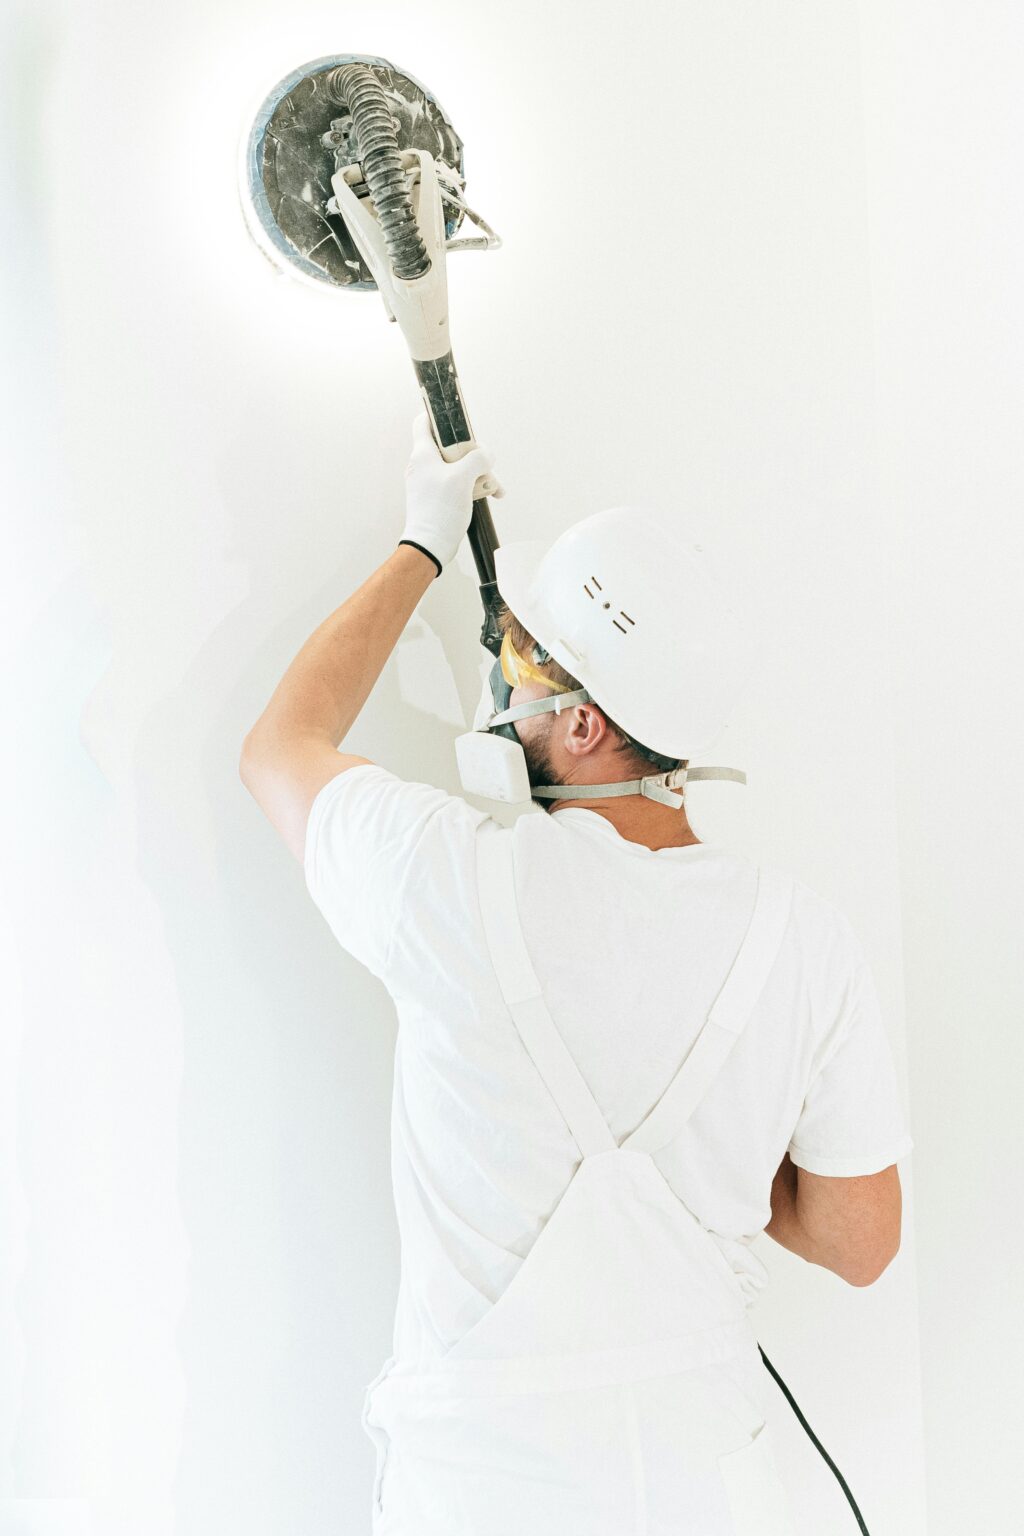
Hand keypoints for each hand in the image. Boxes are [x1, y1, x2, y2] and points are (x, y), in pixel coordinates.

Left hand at [399, 408, 503, 574]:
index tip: (454, 416)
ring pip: (459, 467)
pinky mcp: (438, 496)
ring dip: (479, 473)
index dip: (438, 415)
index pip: (423, 422)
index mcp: (423, 454)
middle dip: (474, 454)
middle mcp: (424, 465)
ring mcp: (431, 481)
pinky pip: (458, 484)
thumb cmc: (440, 510)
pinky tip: (491, 495)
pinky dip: (473, 487)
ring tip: (494, 488)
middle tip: (487, 465)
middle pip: (451, 447)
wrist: (430, 545)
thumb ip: (477, 459)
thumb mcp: (462, 478)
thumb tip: (487, 454)